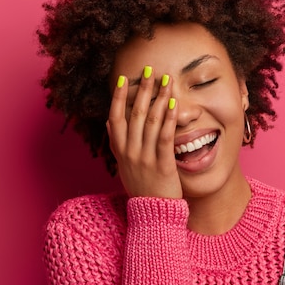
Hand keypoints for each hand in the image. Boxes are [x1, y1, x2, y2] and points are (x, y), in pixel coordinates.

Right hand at [107, 67, 181, 198]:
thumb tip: (110, 121)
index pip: (116, 117)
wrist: (152, 215)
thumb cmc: (141, 188)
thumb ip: (117, 143)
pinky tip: (174, 104)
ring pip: (150, 121)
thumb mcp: (123, 165)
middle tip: (150, 70)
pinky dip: (168, 118)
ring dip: (159, 98)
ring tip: (166, 81)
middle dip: (143, 90)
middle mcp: (129, 152)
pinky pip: (164, 136)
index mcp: (119, 151)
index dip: (119, 97)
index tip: (124, 79)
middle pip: (134, 114)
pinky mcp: (161, 164)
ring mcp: (144, 157)